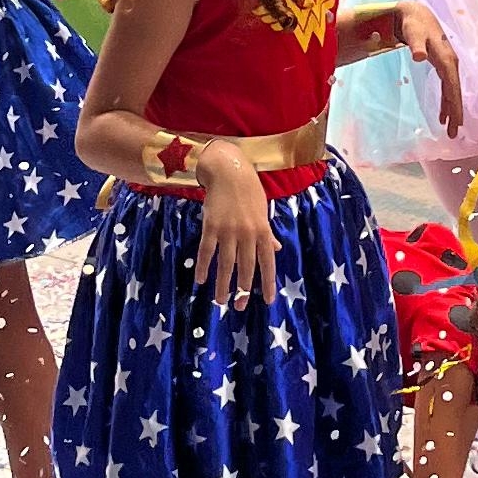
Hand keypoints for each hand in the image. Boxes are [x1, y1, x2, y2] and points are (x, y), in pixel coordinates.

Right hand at [191, 141, 275, 306]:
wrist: (228, 170)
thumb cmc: (249, 191)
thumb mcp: (262, 211)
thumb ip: (267, 233)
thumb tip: (276, 249)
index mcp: (263, 230)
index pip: (267, 262)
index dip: (268, 282)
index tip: (267, 300)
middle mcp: (247, 233)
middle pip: (246, 267)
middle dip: (243, 289)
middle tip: (240, 307)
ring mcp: (228, 230)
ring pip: (226, 263)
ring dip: (223, 284)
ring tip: (221, 300)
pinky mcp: (211, 226)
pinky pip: (207, 251)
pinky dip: (203, 266)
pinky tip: (201, 279)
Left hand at [395, 0, 462, 135]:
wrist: (415, 14)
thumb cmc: (413, 24)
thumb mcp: (414, 34)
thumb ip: (416, 45)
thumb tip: (419, 57)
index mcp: (447, 58)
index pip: (452, 85)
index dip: (455, 104)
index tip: (456, 121)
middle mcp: (451, 62)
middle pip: (455, 91)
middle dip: (456, 112)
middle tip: (454, 133)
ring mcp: (447, 64)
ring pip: (452, 91)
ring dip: (452, 109)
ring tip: (451, 129)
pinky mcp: (442, 65)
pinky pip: (447, 87)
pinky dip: (446, 101)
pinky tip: (442, 115)